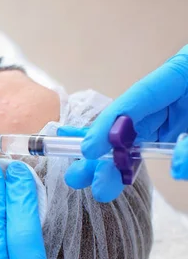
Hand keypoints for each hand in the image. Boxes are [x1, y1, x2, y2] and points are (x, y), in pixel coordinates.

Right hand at [62, 45, 187, 201]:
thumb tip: (177, 163)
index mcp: (184, 71)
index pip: (140, 97)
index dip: (110, 124)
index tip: (89, 151)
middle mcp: (181, 92)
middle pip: (135, 122)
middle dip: (107, 152)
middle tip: (82, 177)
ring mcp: (187, 113)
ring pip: (147, 139)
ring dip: (122, 165)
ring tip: (101, 188)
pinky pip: (173, 148)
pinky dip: (156, 163)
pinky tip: (129, 176)